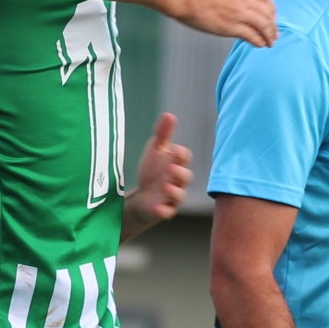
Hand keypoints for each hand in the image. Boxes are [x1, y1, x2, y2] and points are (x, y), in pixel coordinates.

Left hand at [122, 113, 190, 236]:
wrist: (142, 196)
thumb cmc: (153, 171)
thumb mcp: (155, 150)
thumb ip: (162, 133)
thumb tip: (169, 115)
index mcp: (177, 164)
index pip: (184, 158)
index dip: (181, 155)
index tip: (174, 150)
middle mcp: (178, 181)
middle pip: (185, 177)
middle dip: (180, 172)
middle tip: (171, 167)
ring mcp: (172, 197)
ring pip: (179, 195)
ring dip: (174, 191)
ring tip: (165, 185)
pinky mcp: (164, 210)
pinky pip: (167, 212)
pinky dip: (163, 211)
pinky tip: (158, 208)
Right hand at [170, 0, 277, 45]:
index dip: (270, 6)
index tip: (271, 13)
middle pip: (266, 12)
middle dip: (273, 23)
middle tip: (274, 32)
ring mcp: (237, 13)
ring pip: (262, 25)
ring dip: (269, 35)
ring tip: (271, 43)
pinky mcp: (229, 27)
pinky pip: (251, 35)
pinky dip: (258, 40)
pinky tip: (260, 45)